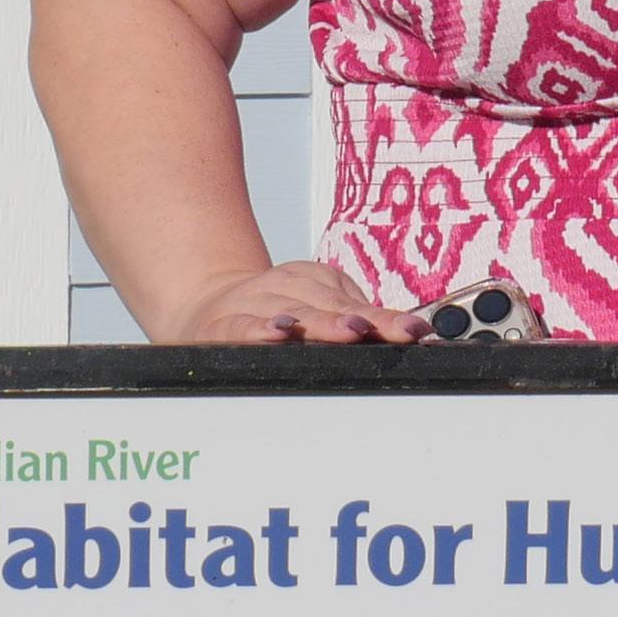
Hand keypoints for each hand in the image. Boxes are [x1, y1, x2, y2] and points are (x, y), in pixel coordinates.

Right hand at [172, 262, 423, 345]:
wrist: (205, 305)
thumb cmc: (272, 316)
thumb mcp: (314, 310)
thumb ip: (355, 321)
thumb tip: (408, 335)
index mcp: (310, 282)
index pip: (353, 302)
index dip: (384, 318)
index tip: (412, 330)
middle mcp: (283, 288)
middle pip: (326, 305)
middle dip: (357, 319)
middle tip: (385, 331)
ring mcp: (251, 304)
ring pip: (289, 312)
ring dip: (319, 323)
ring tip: (349, 331)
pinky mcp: (220, 325)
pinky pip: (240, 327)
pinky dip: (259, 330)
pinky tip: (279, 334)